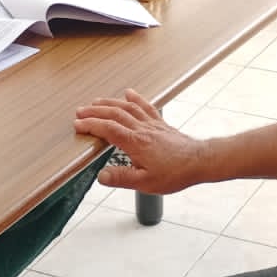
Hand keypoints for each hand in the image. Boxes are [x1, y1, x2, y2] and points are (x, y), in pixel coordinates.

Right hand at [73, 88, 205, 193]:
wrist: (199, 161)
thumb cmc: (175, 173)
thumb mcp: (146, 182)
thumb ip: (122, 178)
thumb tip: (101, 176)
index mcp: (135, 143)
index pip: (108, 129)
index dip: (91, 125)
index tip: (77, 124)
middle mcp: (142, 129)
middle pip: (114, 114)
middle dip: (95, 111)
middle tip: (80, 111)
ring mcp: (152, 124)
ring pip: (127, 108)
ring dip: (110, 103)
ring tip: (96, 102)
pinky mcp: (160, 124)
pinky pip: (146, 106)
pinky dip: (135, 98)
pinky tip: (129, 93)